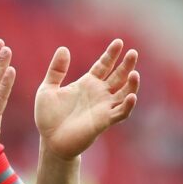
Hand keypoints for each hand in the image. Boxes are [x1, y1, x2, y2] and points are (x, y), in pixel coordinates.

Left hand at [35, 39, 138, 159]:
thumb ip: (56, 70)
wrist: (50, 141)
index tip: (118, 42)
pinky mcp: (103, 121)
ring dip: (131, 84)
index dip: (111, 54)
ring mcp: (103, 107)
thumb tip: (64, 48)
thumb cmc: (48, 116)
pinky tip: (131, 96)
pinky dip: (127, 105)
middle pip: (118, 76)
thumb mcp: (47, 89)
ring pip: (124, 93)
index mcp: (87, 84)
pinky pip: (120, 113)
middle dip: (126, 65)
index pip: (103, 66)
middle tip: (133, 52)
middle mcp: (99, 94)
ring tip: (135, 73)